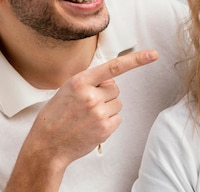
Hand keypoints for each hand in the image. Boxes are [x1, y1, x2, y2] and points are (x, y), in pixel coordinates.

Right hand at [6, 49, 158, 191]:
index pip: (114, 67)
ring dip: (107, 108)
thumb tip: (110, 81)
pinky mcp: (105, 128)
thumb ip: (88, 82)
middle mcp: (90, 95)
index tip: (152, 54)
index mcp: (79, 81)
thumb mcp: (66, 90)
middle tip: (87, 105)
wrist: (47, 146)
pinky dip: (109, 121)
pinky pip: (118, 118)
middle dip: (106, 95)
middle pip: (115, 88)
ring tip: (87, 117)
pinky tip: (92, 126)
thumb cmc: (54, 117)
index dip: (136, 60)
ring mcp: (99, 112)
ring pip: (117, 103)